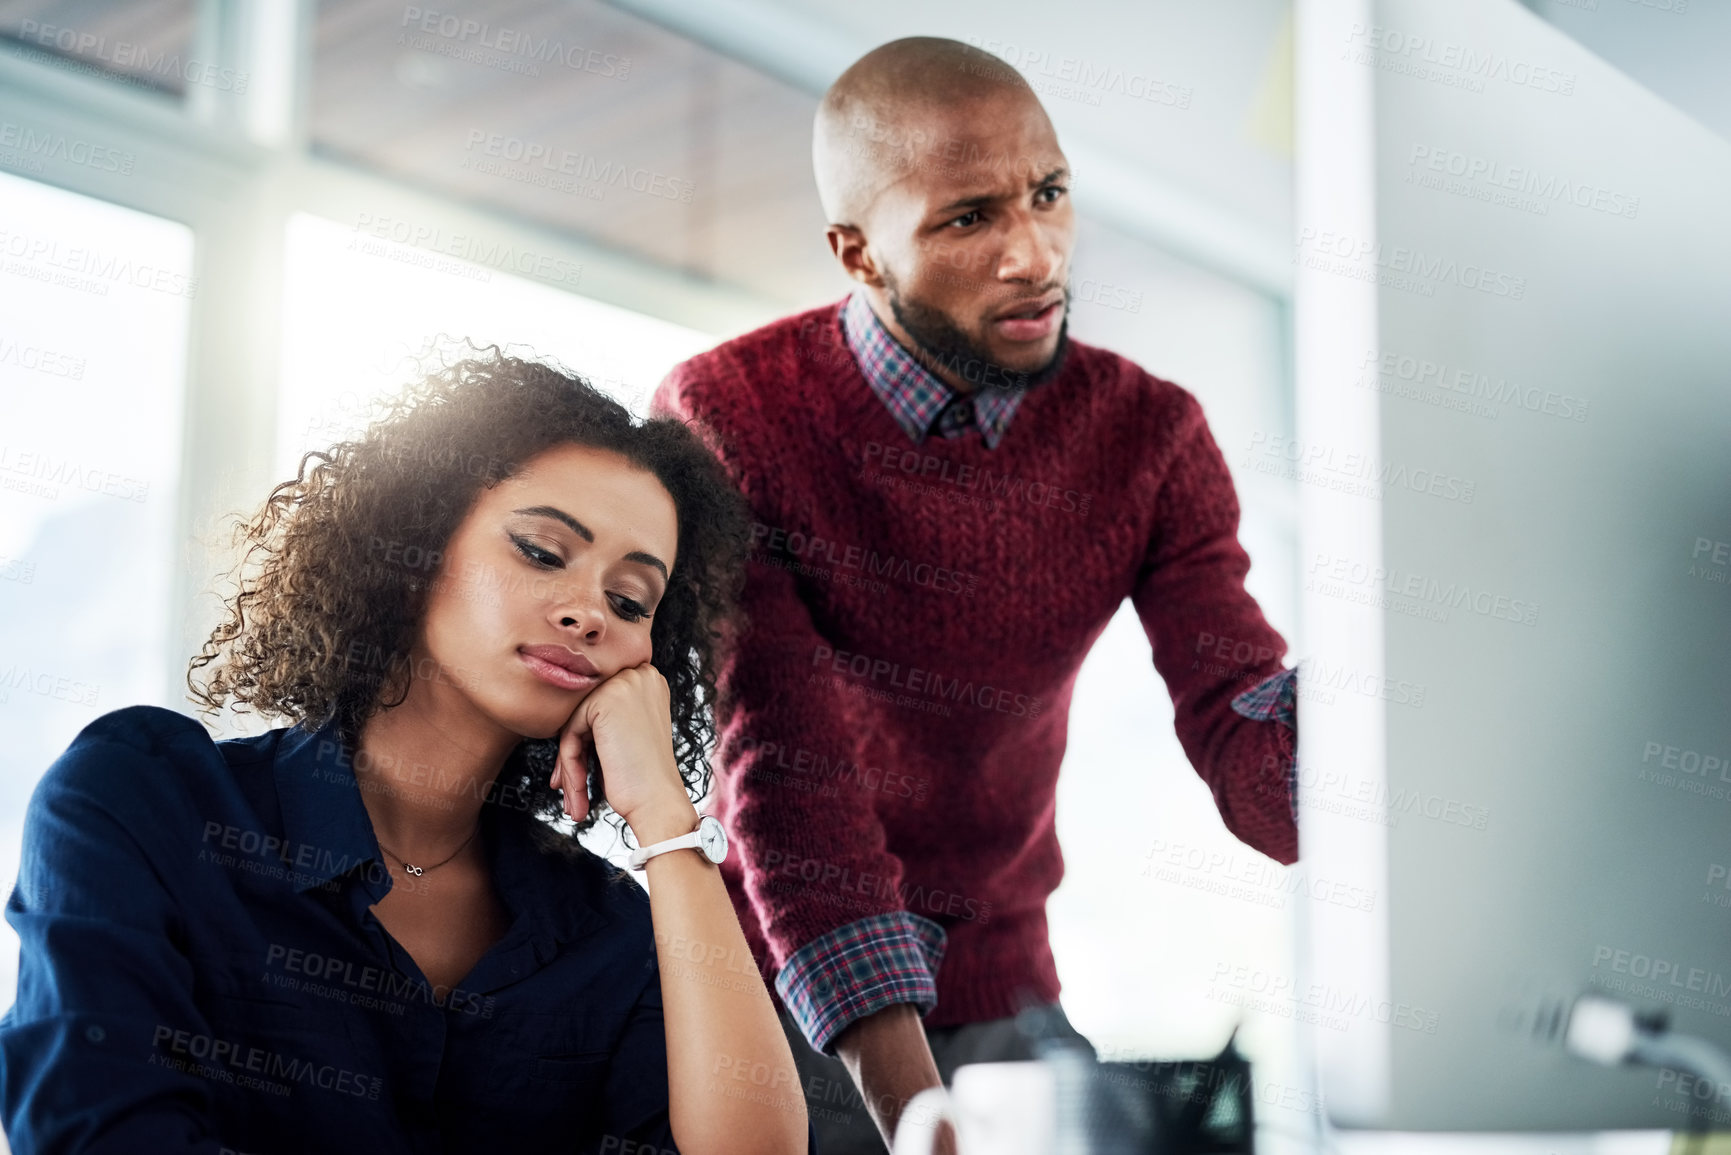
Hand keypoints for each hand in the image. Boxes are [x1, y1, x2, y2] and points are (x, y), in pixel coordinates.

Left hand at [551, 661, 693, 838]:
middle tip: (568, 787)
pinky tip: (577, 792)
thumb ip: (604, 715)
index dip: (586, 739)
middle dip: (573, 753)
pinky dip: (570, 765)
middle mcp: (641, 674)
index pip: (600, 704)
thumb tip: (565, 714)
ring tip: (574, 799)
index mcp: (649, 680)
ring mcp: (624, 683)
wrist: (658, 802)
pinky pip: (571, 732)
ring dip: (570, 765)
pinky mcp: (606, 700)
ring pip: (575, 723)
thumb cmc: (643, 777)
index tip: (580, 771)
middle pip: (586, 711)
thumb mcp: (627, 734)